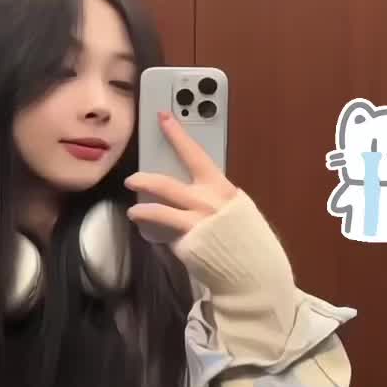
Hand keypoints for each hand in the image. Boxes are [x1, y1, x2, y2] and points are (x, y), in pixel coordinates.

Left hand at [125, 112, 237, 239]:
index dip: (177, 135)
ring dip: (141, 209)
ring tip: (133, 210)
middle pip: (166, 184)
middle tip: (131, 179)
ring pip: (158, 211)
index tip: (163, 118)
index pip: (195, 155)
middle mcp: (207, 202)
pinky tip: (151, 230)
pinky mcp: (187, 243)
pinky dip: (156, 230)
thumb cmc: (246, 239)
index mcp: (222, 189)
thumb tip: (193, 194)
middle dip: (144, 179)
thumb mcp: (237, 210)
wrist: (254, 269)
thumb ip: (215, 199)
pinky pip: (166, 233)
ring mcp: (195, 222)